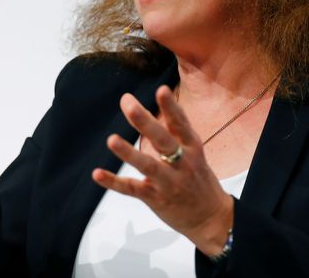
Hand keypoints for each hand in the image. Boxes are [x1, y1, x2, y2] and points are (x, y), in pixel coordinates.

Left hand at [92, 85, 233, 256]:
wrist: (211, 218)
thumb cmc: (198, 178)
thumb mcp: (194, 152)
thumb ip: (175, 131)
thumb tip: (151, 104)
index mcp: (192, 148)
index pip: (181, 124)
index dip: (172, 107)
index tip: (161, 90)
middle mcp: (182, 164)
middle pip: (163, 141)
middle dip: (145, 122)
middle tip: (128, 103)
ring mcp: (169, 182)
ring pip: (148, 166)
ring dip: (129, 153)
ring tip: (111, 140)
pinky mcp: (155, 199)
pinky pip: (132, 189)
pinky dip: (114, 181)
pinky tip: (97, 173)